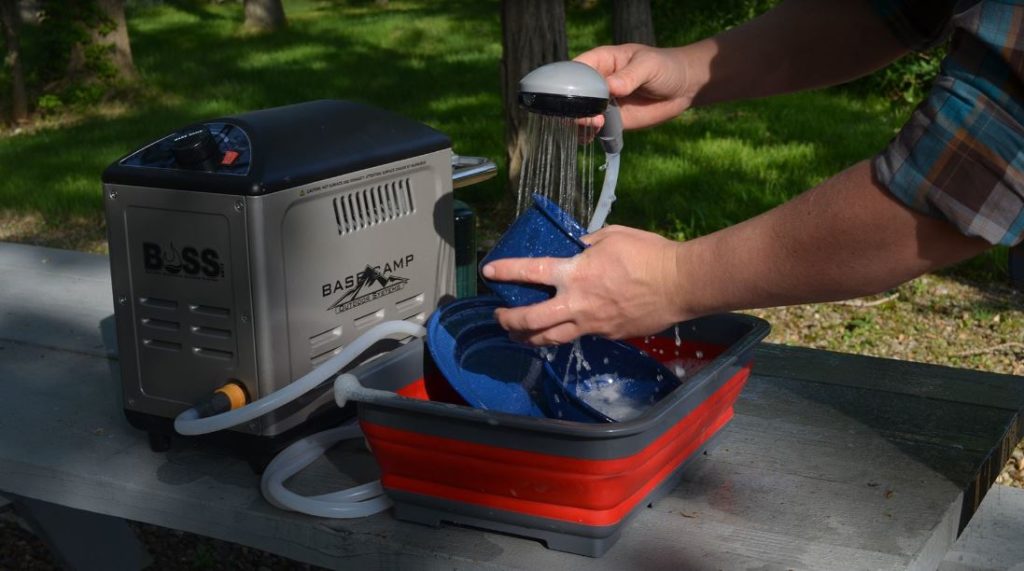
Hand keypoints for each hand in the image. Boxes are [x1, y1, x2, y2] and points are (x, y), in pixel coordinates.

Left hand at [481, 225, 685, 344]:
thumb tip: (579, 248)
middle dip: (508, 320)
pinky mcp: (608, 335)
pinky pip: (580, 336)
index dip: (506, 271)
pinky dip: (565, 334)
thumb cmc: (648, 254)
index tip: (489, 272)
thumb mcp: (613, 235)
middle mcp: (577, 303)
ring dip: (528, 338)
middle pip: (530, 320)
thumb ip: (588, 243)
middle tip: (499, 316)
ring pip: (549, 339)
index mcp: (575, 273)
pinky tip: (562, 331)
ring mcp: (591, 324)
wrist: (680, 284)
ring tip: (518, 335)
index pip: (530, 272)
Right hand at [575, 44, 694, 129]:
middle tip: (587, 115)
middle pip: (573, 94)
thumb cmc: (665, 67)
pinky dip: (587, 134)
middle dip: (574, 106)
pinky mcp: (611, 120)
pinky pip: (593, 128)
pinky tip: (589, 138)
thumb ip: (629, 76)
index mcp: (601, 61)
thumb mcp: (649, 66)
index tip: (573, 94)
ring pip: (580, 113)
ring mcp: (602, 103)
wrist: (683, 88)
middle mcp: (597, 82)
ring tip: (595, 125)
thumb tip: (610, 87)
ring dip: (580, 122)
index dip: (569, 80)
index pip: (577, 69)